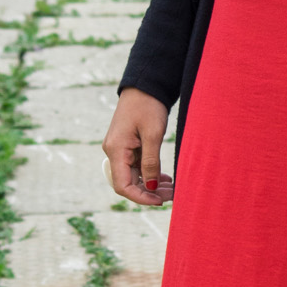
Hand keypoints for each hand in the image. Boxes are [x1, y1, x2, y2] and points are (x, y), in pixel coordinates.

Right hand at [102, 88, 172, 205]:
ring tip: (171, 187)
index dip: (140, 197)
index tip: (160, 201)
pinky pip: (136, 166)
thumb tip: (150, 187)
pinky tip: (165, 178)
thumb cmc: (148, 106)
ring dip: (151, 184)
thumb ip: (151, 162)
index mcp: (116, 150)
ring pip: (133, 176)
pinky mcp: (127, 145)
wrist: (145, 85)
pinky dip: (150, 173)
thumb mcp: (153, 134)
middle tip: (172, 194)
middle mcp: (114, 151)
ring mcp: (119, 149)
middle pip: (128, 183)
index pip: (122, 185)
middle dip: (149, 192)